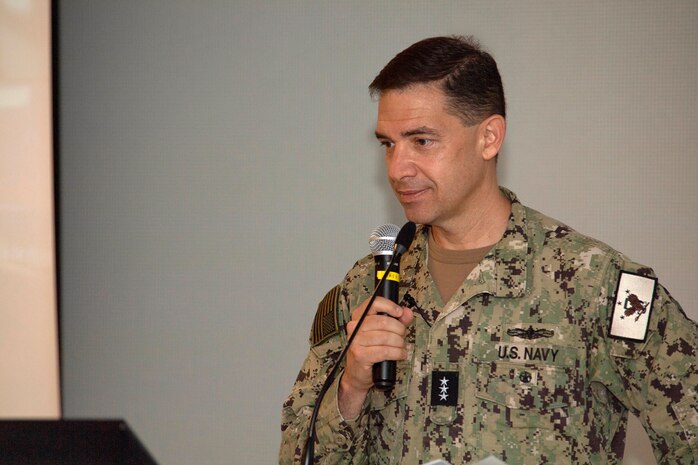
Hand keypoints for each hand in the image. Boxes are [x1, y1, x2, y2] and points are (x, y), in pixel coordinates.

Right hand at [338, 297, 412, 418]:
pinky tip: (401, 354)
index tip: (400, 313)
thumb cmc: (370, 350)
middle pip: (384, 321)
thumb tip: (408, 312)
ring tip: (402, 347)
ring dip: (400, 343)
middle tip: (403, 336)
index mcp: (358, 316)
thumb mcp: (383, 332)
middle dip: (399, 329)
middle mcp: (354, 327)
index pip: (374, 303)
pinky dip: (397, 353)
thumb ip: (397, 320)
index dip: (390, 306)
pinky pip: (385, 351)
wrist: (357, 373)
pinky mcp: (361, 355)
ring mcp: (356, 341)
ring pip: (386, 337)